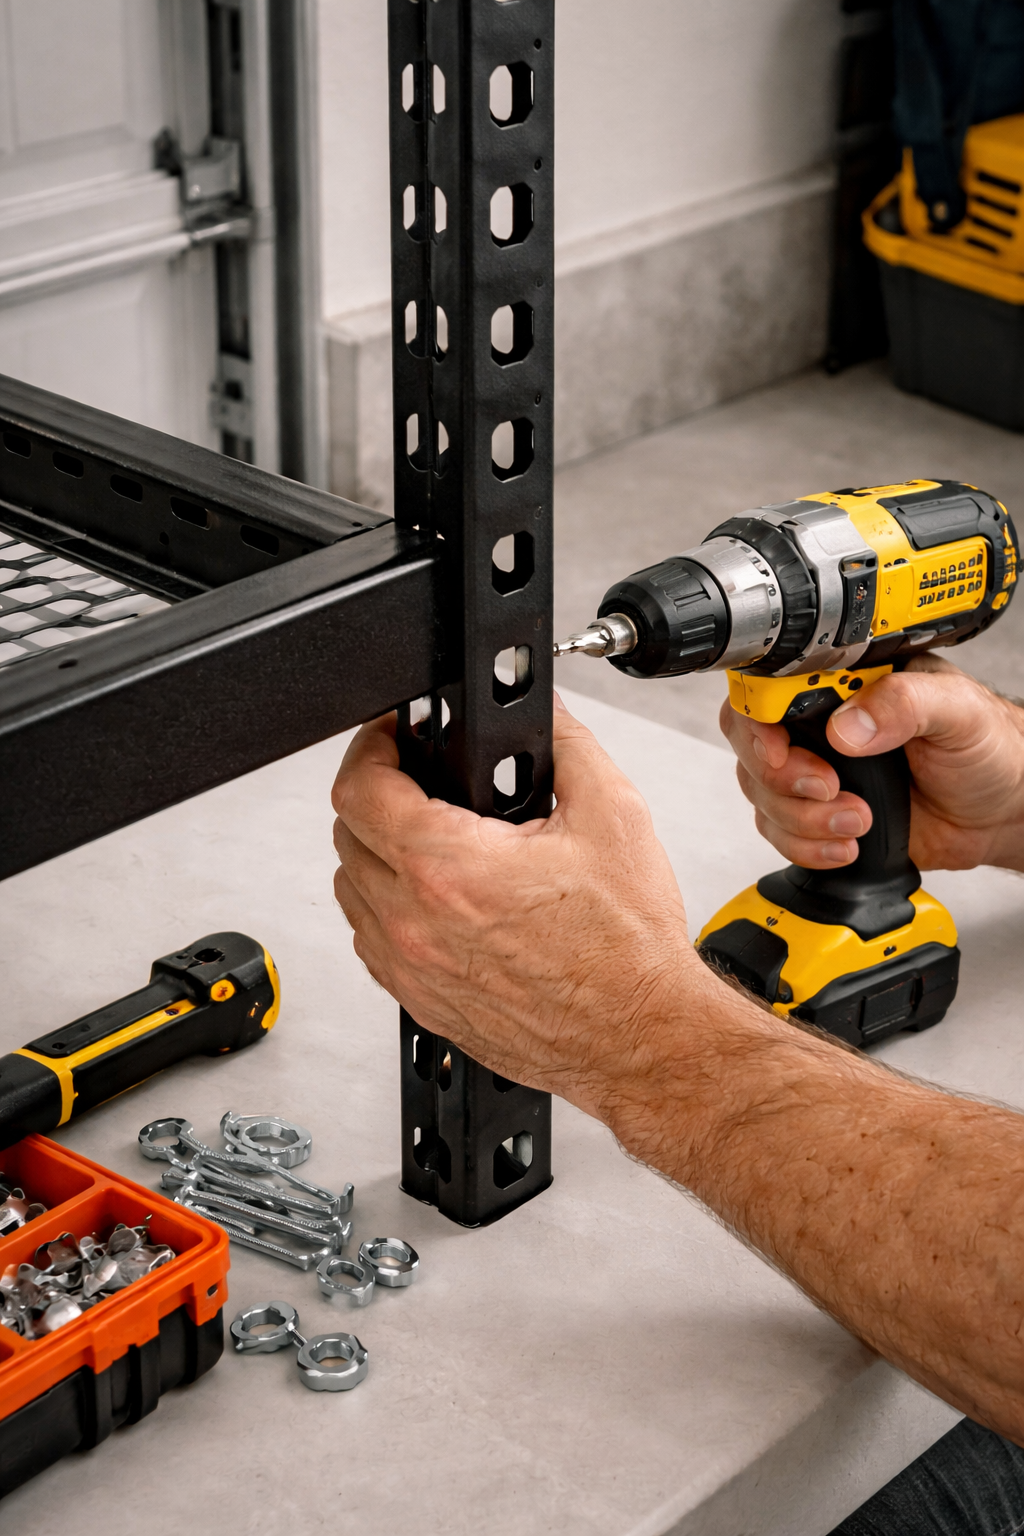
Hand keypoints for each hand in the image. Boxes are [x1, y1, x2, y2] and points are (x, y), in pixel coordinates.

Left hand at [331, 696, 724, 1126]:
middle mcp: (416, 923)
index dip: (372, 747)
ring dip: (376, 855)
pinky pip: (371, 942)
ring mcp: (412, 969)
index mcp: (450, 868)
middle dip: (377, 796)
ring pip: (350, 890)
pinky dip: (386, 910)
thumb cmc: (628, 947)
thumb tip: (542, 713)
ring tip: (428, 840)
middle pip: (346, 835)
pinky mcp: (419, 1002)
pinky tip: (435, 900)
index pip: (359, 789)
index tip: (395, 738)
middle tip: (421, 784)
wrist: (642, 1035)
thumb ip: (567, 744)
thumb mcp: (613, 814)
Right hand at [720, 655, 1023, 872]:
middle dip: (783, 780)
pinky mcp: (819, 817)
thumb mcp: (956, 710)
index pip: (768, 691)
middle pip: (753, 748)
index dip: (758, 724)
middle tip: (829, 789)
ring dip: (803, 820)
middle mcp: (820, 726)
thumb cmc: (986, 748)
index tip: (779, 752)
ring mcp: (816, 772)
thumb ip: (904, 704)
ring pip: (762, 797)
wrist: (1000, 811)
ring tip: (859, 821)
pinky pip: (780, 834)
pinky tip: (846, 845)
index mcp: (844, 685)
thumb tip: (848, 725)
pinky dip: (807, 847)